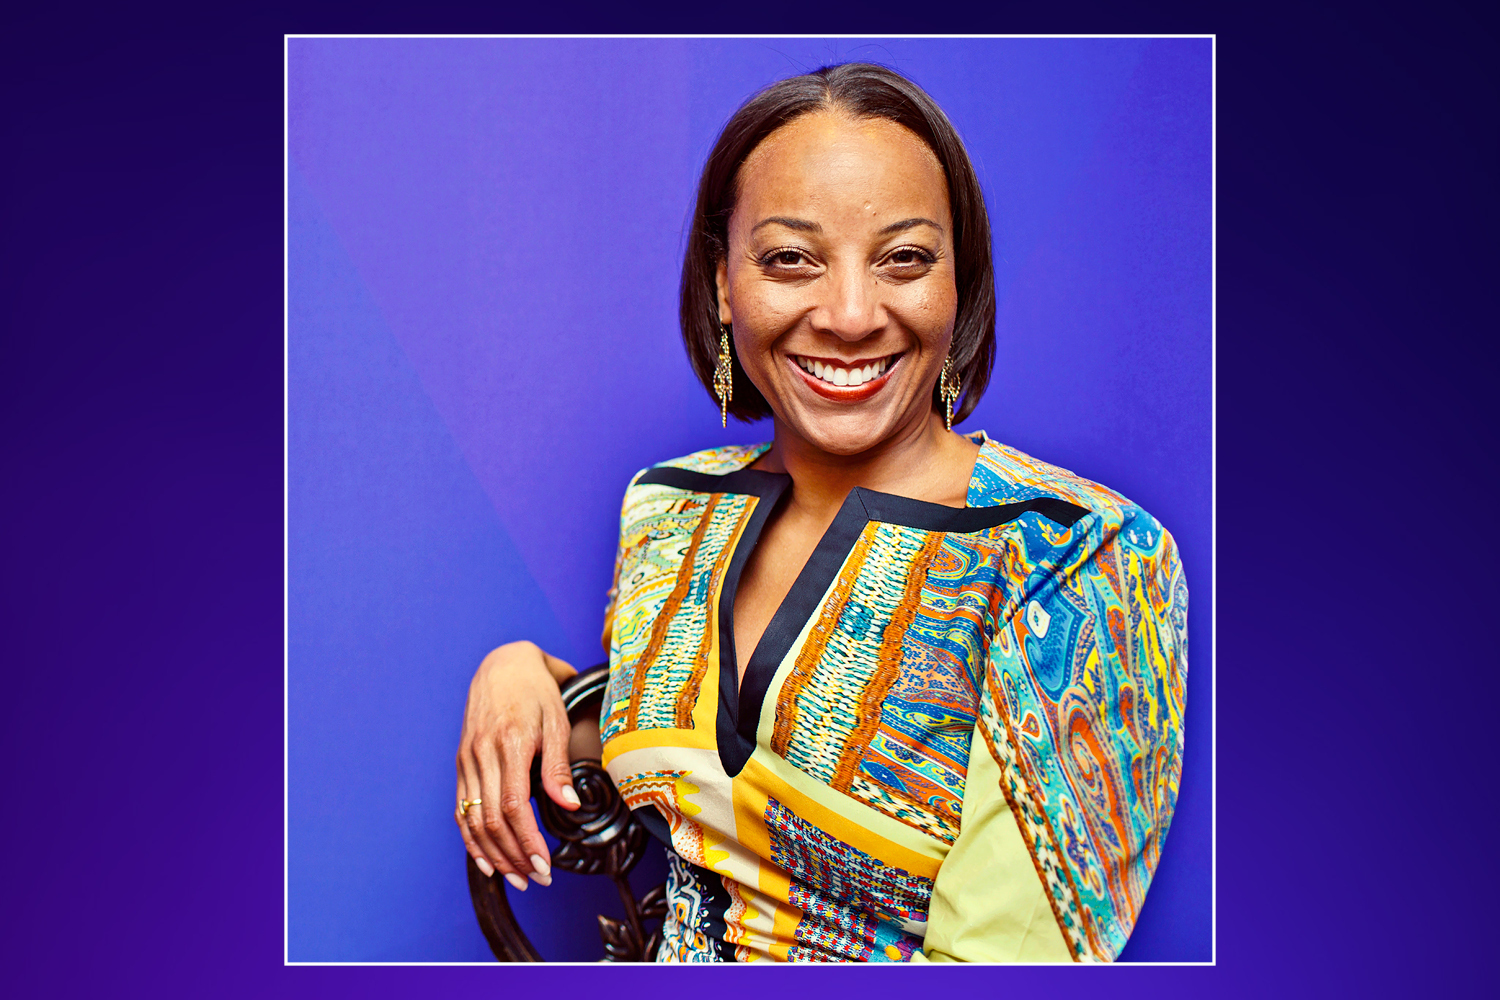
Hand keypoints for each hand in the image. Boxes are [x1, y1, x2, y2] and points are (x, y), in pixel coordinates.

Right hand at [456, 640, 580, 890]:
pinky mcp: (461, 763)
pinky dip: (470, 839)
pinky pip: (461, 809)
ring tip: (517, 878)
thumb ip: (559, 765)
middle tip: (538, 879)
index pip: (513, 805)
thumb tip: (569, 806)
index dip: (527, 841)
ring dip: (494, 855)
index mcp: (509, 743)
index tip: (545, 866)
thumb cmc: (537, 692)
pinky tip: (486, 861)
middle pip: (491, 820)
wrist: (502, 665)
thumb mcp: (557, 721)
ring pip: (473, 819)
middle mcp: (482, 754)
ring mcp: (467, 760)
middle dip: (514, 857)